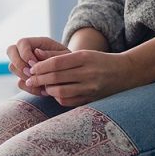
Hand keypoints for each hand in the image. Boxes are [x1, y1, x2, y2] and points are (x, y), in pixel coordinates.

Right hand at [7, 37, 68, 95]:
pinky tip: (43, 91)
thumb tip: (36, 52)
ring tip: (41, 84)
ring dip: (24, 77)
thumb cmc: (71, 62)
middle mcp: (28, 52)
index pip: (22, 43)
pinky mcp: (26, 78)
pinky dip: (30, 88)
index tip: (34, 64)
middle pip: (11, 51)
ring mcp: (25, 65)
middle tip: (31, 74)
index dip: (25, 54)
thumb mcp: (66, 57)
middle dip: (19, 64)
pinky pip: (20, 83)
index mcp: (38, 43)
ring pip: (13, 67)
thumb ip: (52, 54)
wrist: (73, 75)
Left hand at [25, 50, 139, 106]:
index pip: (56, 63)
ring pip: (61, 91)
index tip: (31, 69)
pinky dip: (58, 98)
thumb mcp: (83, 54)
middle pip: (56, 77)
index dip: (40, 67)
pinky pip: (69, 101)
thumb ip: (60, 57)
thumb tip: (35, 54)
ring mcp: (90, 88)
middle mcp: (88, 73)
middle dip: (39, 79)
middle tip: (28, 80)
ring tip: (42, 87)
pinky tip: (54, 94)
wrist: (125, 73)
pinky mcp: (91, 99)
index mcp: (84, 58)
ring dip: (47, 90)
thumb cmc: (99, 61)